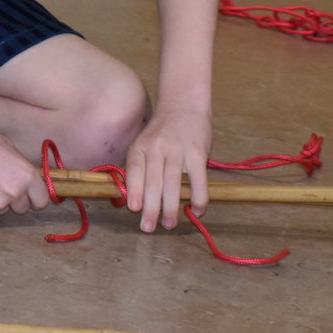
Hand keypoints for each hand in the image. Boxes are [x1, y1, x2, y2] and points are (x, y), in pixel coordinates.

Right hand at [0, 121, 48, 215]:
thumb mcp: (9, 148)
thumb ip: (20, 169)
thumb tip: (26, 181)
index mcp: (26, 175)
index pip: (41, 200)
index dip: (34, 198)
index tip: (27, 197)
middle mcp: (15, 192)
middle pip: (22, 208)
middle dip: (13, 201)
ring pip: (1, 210)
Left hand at [122, 104, 210, 232]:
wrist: (184, 105)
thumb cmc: (161, 131)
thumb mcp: (144, 143)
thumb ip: (140, 167)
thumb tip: (135, 199)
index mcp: (140, 147)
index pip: (135, 170)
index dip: (134, 190)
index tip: (133, 208)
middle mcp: (157, 148)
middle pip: (152, 182)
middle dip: (150, 208)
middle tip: (148, 227)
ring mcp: (178, 150)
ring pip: (173, 183)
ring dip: (171, 207)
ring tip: (169, 225)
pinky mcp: (197, 153)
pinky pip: (198, 180)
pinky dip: (198, 198)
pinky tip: (197, 211)